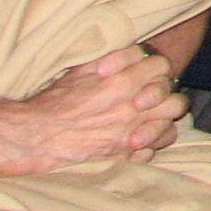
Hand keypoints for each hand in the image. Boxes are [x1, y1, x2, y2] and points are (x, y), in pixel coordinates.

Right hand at [7, 47, 185, 170]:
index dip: (155, 69)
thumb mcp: (85, 68)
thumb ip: (117, 58)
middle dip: (166, 98)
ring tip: (148, 121)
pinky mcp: (120, 155)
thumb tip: (137, 54)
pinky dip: (148, 148)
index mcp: (124, 81)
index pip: (162, 67)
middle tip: (150, 100)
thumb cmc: (56, 100)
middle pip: (175, 101)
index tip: (143, 75)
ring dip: (162, 124)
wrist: (35, 135)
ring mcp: (130, 134)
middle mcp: (133, 108)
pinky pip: (151, 153)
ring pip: (169, 129)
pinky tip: (136, 141)